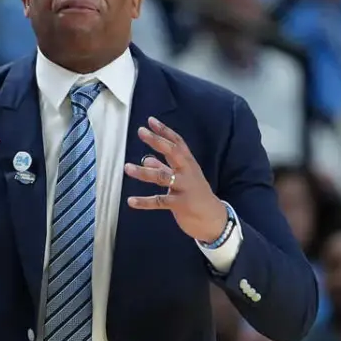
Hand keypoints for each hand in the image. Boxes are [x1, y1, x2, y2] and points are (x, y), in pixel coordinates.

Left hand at [124, 116, 227, 241]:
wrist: (214, 220)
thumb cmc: (196, 196)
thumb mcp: (182, 179)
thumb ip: (165, 169)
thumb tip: (147, 160)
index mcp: (188, 164)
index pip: (177, 143)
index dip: (164, 131)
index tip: (150, 120)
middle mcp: (188, 172)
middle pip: (173, 152)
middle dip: (157, 141)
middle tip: (141, 131)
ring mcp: (184, 188)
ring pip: (162, 177)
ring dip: (143, 172)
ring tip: (126, 167)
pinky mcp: (181, 205)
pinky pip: (159, 201)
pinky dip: (144, 202)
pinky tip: (130, 201)